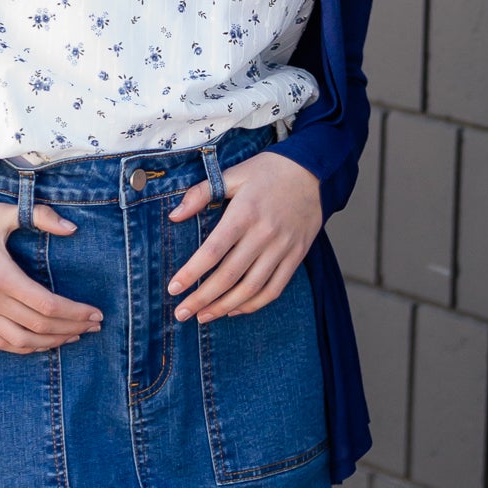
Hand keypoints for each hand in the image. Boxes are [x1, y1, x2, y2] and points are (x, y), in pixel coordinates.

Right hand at [0, 199, 101, 352]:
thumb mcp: (2, 213)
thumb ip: (40, 216)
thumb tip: (73, 228)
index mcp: (1, 277)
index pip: (47, 306)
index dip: (75, 312)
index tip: (96, 313)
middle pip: (38, 327)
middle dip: (71, 328)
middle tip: (94, 325)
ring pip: (20, 342)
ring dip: (50, 343)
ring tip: (73, 336)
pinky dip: (23, 348)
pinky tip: (41, 343)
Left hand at [165, 150, 321, 322]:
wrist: (314, 171)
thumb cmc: (268, 172)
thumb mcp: (232, 174)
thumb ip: (201, 193)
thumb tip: (174, 216)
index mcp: (244, 213)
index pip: (212, 251)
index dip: (191, 273)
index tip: (173, 288)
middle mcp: (264, 234)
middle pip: (229, 276)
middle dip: (202, 299)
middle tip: (181, 313)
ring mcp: (282, 248)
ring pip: (251, 288)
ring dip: (224, 307)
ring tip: (202, 317)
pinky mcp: (296, 256)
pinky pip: (274, 289)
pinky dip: (253, 304)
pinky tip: (234, 310)